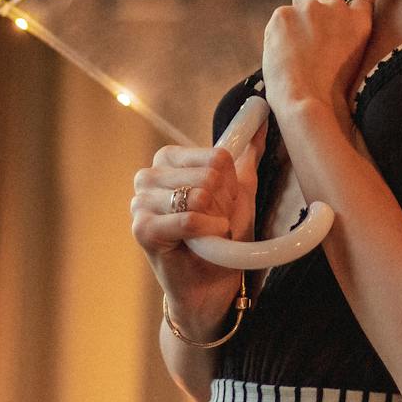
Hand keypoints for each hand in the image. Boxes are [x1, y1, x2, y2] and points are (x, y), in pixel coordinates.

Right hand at [131, 118, 268, 313]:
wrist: (211, 287)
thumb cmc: (221, 238)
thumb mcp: (239, 193)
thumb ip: (245, 155)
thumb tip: (260, 114)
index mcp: (168, 160)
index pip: (217, 155)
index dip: (230, 184)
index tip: (224, 204)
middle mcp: (148, 176)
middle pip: (210, 175)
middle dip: (223, 204)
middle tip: (214, 224)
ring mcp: (141, 202)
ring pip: (200, 195)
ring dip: (216, 220)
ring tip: (207, 235)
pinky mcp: (142, 229)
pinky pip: (189, 218)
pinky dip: (206, 232)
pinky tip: (203, 243)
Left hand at [262, 0, 379, 119]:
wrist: (309, 101)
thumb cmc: (329, 93)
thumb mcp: (350, 60)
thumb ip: (339, 34)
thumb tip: (318, 25)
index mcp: (359, 21)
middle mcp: (338, 7)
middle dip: (308, 14)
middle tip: (307, 47)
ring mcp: (311, 7)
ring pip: (293, 9)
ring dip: (293, 26)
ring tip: (296, 58)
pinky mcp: (284, 13)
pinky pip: (278, 21)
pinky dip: (277, 35)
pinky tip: (283, 55)